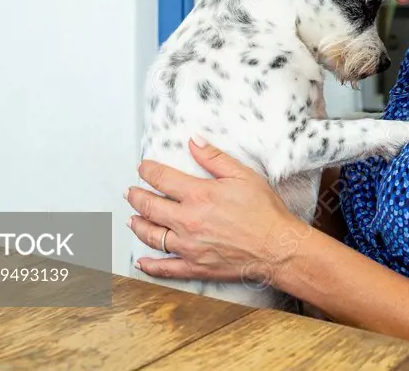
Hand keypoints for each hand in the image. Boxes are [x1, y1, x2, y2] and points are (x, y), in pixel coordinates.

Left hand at [126, 137, 308, 286]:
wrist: (277, 247)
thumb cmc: (265, 211)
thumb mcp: (243, 175)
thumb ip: (215, 158)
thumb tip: (194, 141)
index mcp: (199, 195)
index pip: (163, 179)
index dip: (149, 171)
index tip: (143, 168)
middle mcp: (188, 221)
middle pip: (150, 207)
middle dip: (136, 197)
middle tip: (130, 192)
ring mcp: (189, 246)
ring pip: (152, 236)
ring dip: (138, 226)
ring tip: (131, 219)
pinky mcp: (195, 266)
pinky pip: (166, 267)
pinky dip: (151, 265)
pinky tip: (141, 261)